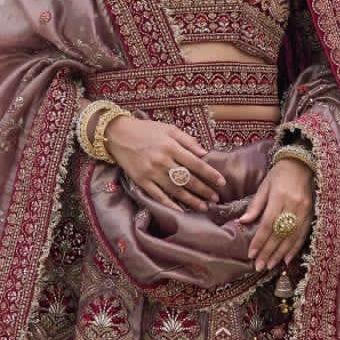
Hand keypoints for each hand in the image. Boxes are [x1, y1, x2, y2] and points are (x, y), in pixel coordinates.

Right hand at [101, 113, 225, 211]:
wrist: (118, 135)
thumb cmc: (146, 130)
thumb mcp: (168, 129)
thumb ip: (187, 140)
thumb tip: (204, 153)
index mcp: (171, 146)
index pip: (196, 163)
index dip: (210, 174)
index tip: (221, 182)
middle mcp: (162, 161)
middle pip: (187, 179)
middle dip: (204, 190)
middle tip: (215, 198)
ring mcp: (151, 173)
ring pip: (175, 190)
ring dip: (191, 200)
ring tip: (203, 207)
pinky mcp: (141, 181)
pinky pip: (158, 196)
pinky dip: (170, 204)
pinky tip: (181, 210)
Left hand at [240, 156, 313, 270]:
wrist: (302, 164)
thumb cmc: (280, 174)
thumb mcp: (264, 186)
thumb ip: (255, 205)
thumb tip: (242, 222)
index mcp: (279, 197)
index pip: (268, 224)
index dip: (259, 241)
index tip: (251, 254)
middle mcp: (293, 206)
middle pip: (279, 234)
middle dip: (268, 252)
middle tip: (259, 266)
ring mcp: (304, 211)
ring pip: (292, 237)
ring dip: (280, 254)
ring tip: (270, 265)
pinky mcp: (311, 215)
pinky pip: (303, 235)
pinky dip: (294, 248)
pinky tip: (287, 259)